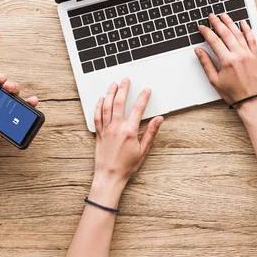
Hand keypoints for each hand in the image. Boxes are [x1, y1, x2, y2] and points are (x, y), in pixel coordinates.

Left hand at [90, 78, 162, 202]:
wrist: (110, 176)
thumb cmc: (127, 166)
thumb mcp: (143, 150)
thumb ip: (151, 132)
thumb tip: (159, 119)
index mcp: (129, 131)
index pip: (137, 109)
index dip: (143, 97)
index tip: (146, 90)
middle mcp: (116, 128)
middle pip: (118, 103)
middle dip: (123, 89)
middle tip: (126, 80)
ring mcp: (106, 130)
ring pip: (106, 106)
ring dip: (109, 93)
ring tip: (113, 84)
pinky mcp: (98, 133)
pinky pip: (97, 116)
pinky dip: (98, 106)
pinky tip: (100, 99)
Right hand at [194, 14, 256, 107]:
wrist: (251, 101)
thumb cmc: (233, 93)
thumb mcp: (214, 80)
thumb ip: (206, 63)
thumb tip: (198, 51)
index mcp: (227, 60)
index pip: (214, 40)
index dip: (206, 32)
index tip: (202, 27)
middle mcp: (238, 55)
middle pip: (226, 33)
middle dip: (217, 23)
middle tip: (211, 16)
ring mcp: (248, 54)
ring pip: (238, 33)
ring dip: (230, 23)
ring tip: (224, 16)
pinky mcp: (255, 56)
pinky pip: (252, 39)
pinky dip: (247, 30)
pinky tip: (243, 23)